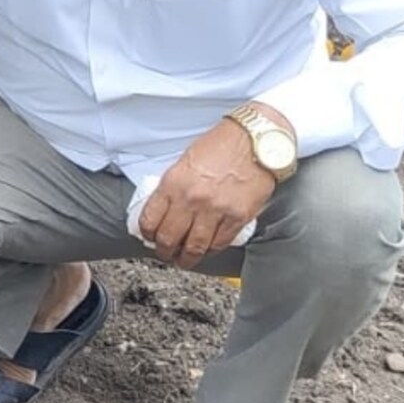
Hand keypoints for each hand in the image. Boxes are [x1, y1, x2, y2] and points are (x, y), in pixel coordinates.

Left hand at [137, 109, 287, 267]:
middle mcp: (192, 199)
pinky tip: (205, 251)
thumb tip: (162, 209)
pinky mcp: (237, 218)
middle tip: (164, 253)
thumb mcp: (185, 161)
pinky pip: (219, 244)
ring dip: (185, 259)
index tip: (148, 237)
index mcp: (174, 183)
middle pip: (169, 238)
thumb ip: (173, 186)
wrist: (257, 141)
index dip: (146, 234)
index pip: (150, 219)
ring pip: (194, 247)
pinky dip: (209, 251)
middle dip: (163, 251)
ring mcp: (215, 211)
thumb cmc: (222, 145)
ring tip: (183, 260)